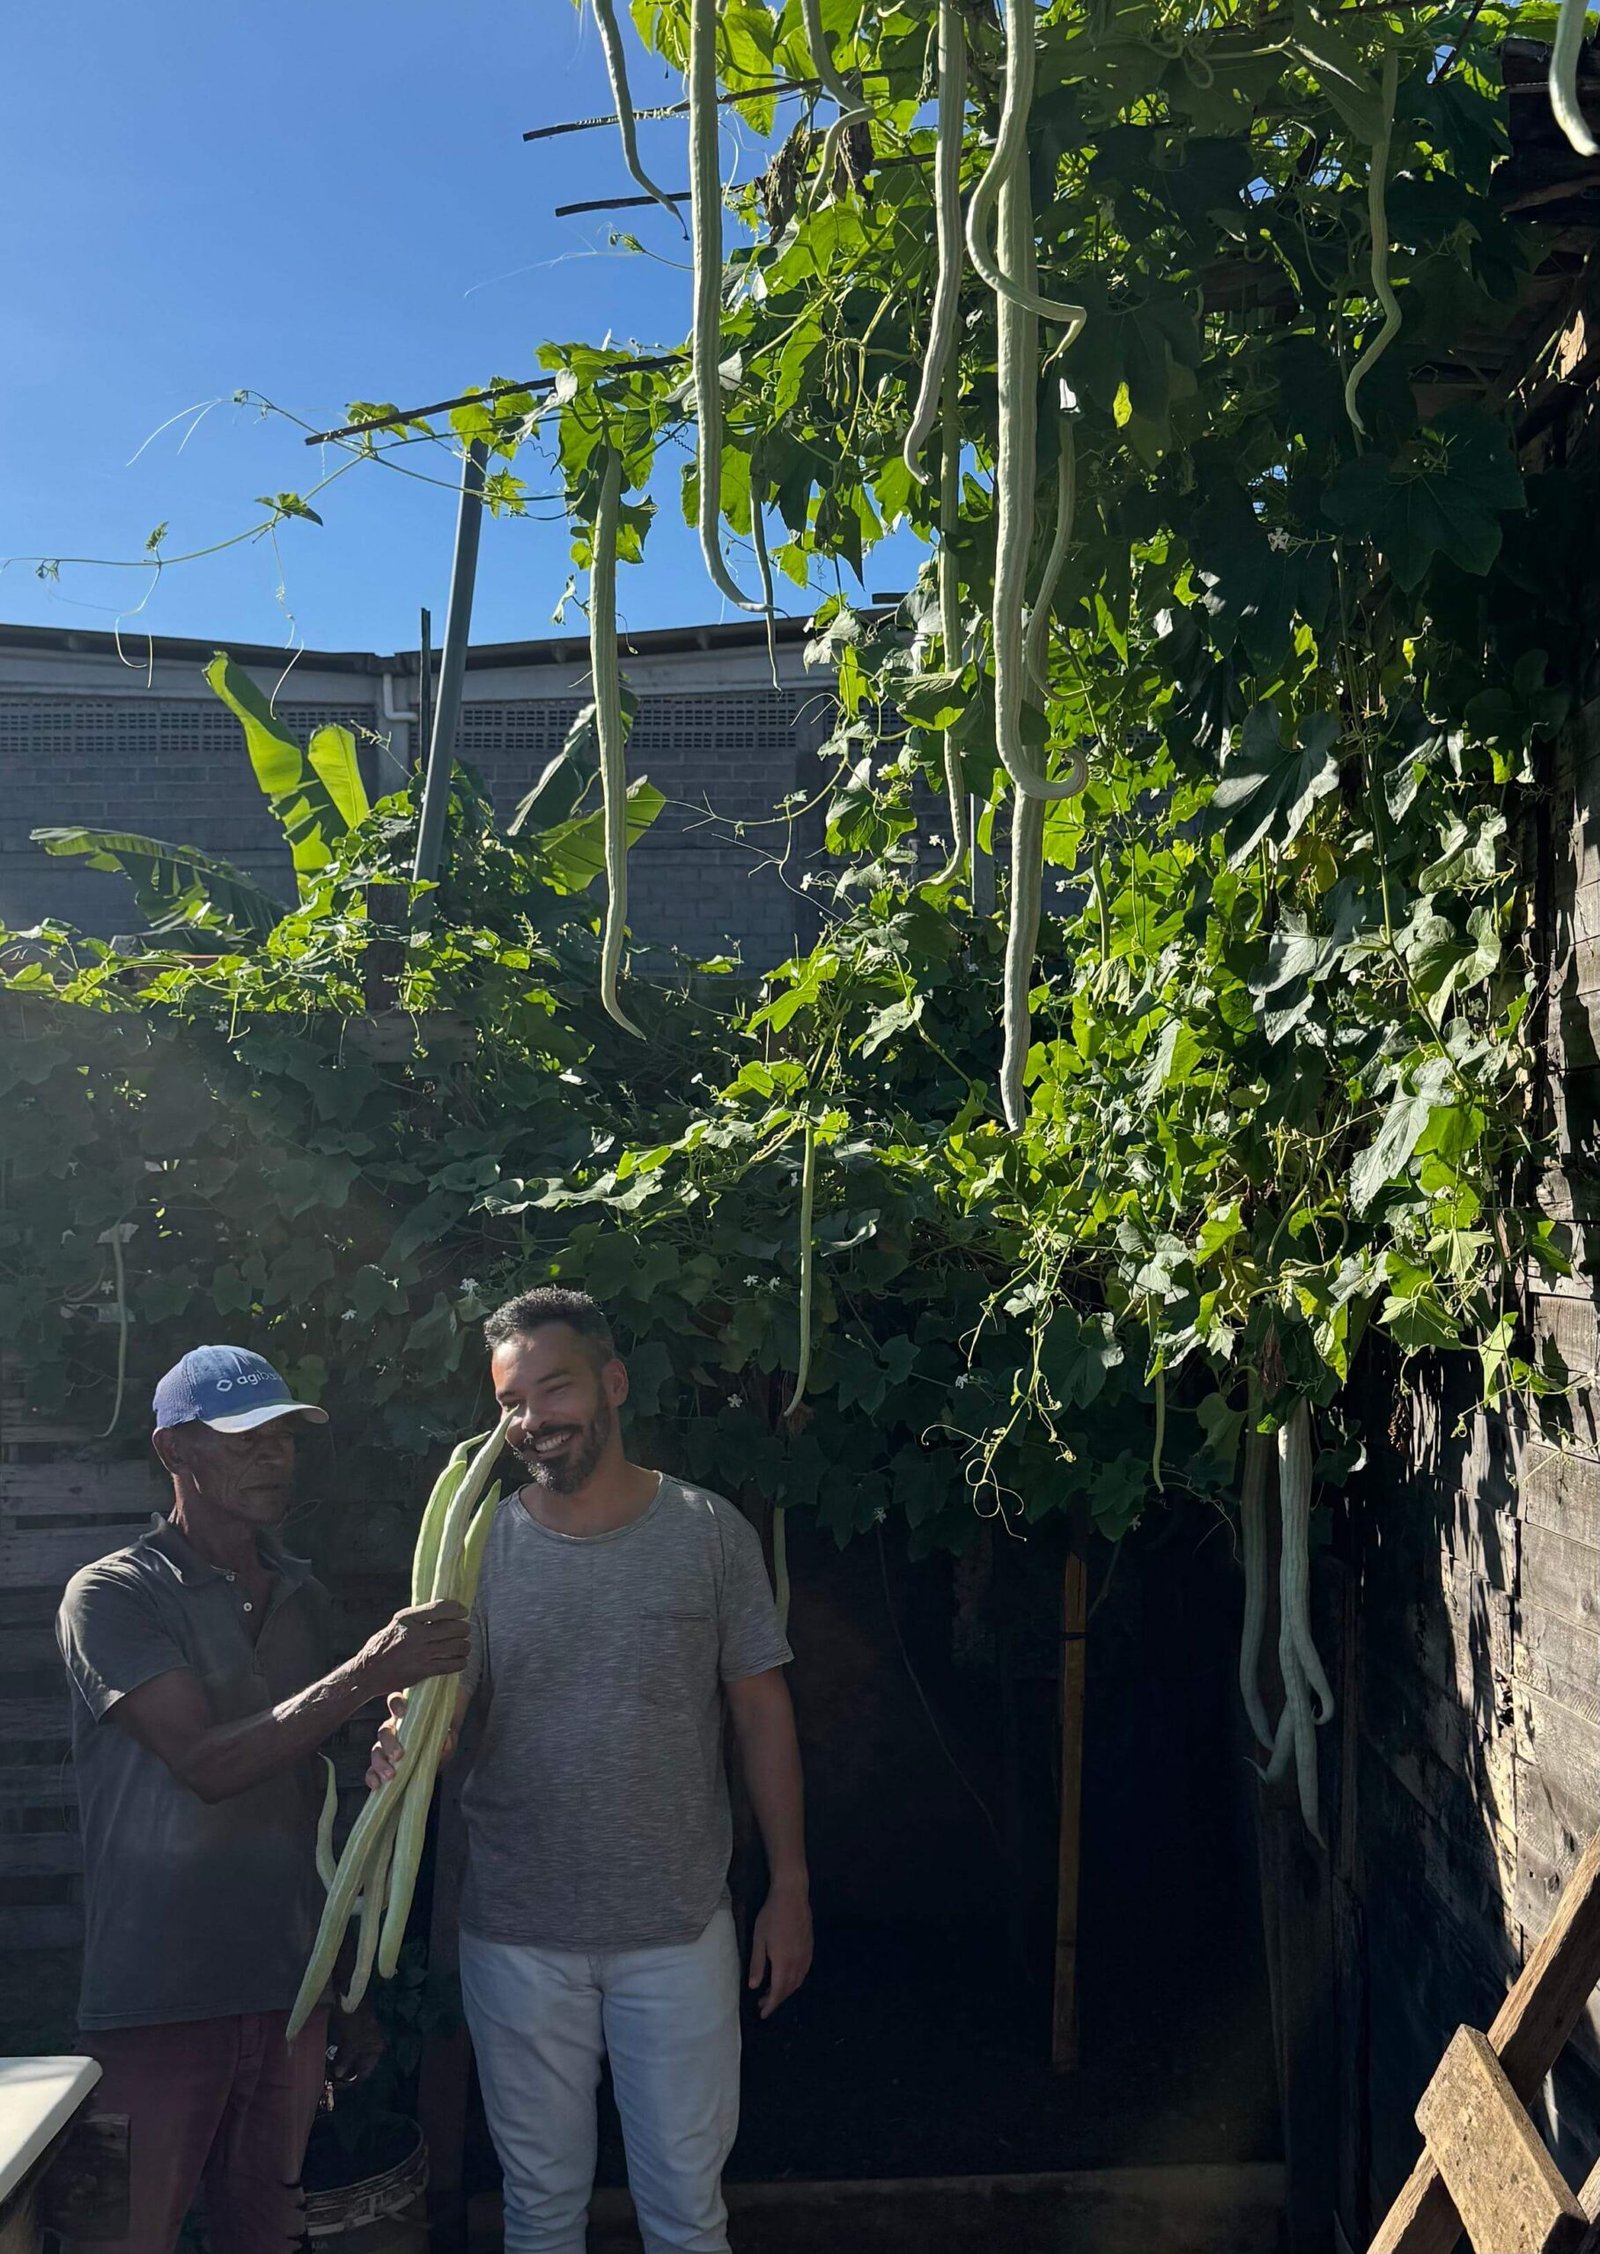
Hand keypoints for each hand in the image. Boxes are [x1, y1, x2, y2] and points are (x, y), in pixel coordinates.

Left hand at [329, 2004, 384, 2089]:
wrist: (347, 1992)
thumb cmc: (352, 2017)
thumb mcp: (350, 2040)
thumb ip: (347, 2059)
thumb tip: (340, 2075)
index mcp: (375, 2048)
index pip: (364, 2073)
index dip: (350, 2081)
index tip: (335, 2086)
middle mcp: (371, 2045)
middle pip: (357, 2066)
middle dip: (343, 2074)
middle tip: (328, 2079)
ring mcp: (361, 2038)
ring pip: (350, 2058)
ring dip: (338, 2065)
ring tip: (325, 2070)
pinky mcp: (352, 2032)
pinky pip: (345, 2049)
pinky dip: (337, 2055)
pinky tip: (327, 2058)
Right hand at [355, 1599, 469, 1698]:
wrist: (366, 1673)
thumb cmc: (382, 1646)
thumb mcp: (397, 1624)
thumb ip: (418, 1617)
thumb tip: (445, 1611)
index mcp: (407, 1618)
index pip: (441, 1608)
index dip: (458, 1609)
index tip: (464, 1611)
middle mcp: (415, 1635)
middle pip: (454, 1627)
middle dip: (464, 1628)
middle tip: (464, 1631)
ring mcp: (420, 1654)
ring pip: (457, 1646)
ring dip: (465, 1646)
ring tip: (463, 1646)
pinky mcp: (423, 1671)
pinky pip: (452, 1665)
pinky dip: (460, 1662)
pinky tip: (459, 1661)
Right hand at [366, 1691, 458, 1790]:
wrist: (439, 1749)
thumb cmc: (442, 1735)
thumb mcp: (449, 1736)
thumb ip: (448, 1739)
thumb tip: (446, 1741)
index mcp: (406, 1715)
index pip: (395, 1702)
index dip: (396, 1705)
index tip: (402, 1713)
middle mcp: (393, 1729)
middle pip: (383, 1731)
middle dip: (389, 1744)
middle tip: (399, 1756)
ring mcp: (386, 1747)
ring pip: (376, 1751)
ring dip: (380, 1763)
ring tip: (390, 1775)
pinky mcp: (384, 1764)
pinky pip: (372, 1770)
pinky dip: (371, 1777)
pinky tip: (376, 1785)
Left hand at [748, 1877, 811, 2019]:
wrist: (792, 1896)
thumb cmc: (771, 1916)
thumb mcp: (759, 1939)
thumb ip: (757, 1964)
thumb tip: (753, 1986)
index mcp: (783, 1963)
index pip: (777, 1992)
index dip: (770, 2005)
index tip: (762, 2013)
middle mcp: (797, 1963)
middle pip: (788, 1989)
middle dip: (776, 1999)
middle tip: (762, 2003)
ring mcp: (806, 1956)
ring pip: (797, 1982)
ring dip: (785, 1991)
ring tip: (772, 1992)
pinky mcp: (810, 1948)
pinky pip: (803, 1972)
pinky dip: (794, 1981)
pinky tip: (786, 1977)